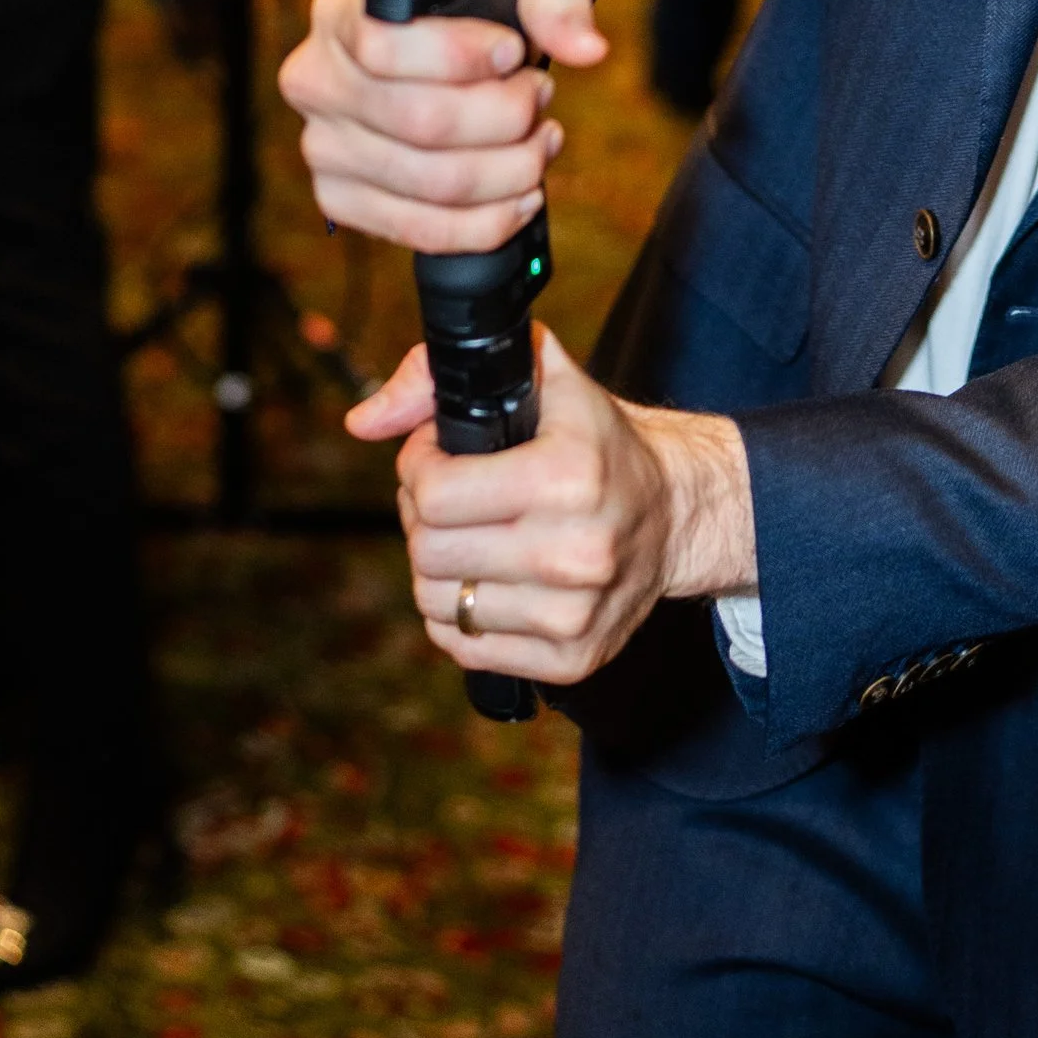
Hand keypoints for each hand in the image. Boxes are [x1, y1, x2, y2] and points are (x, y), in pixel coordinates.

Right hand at [281, 0, 605, 253]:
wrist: (446, 34)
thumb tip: (587, 48)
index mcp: (338, 11)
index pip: (383, 44)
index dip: (461, 55)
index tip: (513, 52)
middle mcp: (316, 79)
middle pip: (420, 122)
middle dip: (505, 117)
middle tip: (540, 96)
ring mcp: (323, 146)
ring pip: (430, 183)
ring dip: (509, 170)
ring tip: (542, 141)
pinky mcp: (342, 199)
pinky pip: (418, 230)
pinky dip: (486, 223)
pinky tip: (522, 195)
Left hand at [346, 327, 755, 686]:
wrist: (676, 511)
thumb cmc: (598, 441)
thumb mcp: (539, 376)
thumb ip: (435, 376)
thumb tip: (361, 421)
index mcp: (569, 477)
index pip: (435, 494)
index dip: (418, 468)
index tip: (438, 457)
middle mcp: (576, 552)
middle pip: (430, 552)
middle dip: (424, 518)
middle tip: (452, 499)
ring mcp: (574, 615)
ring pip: (439, 604)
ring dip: (439, 569)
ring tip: (469, 539)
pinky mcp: (572, 661)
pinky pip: (465, 648)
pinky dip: (460, 615)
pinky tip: (488, 580)